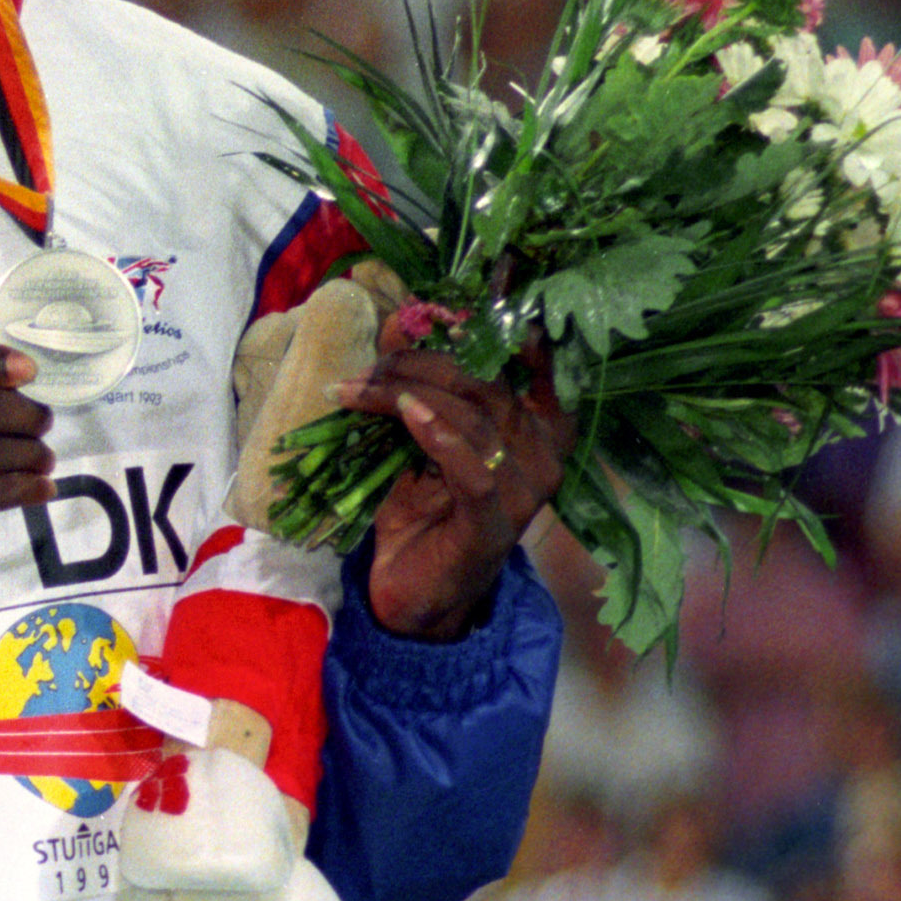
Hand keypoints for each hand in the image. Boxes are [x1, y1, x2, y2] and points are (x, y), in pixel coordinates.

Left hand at [347, 344, 568, 638]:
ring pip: (473, 419)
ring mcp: (522, 493)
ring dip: (407, 394)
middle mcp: (542, 458)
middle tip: (366, 366)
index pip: (537, 369)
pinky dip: (437, 436)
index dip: (505, 331)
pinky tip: (406, 414)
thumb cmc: (420, 515)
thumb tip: (397, 325)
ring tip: (358, 388)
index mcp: (536, 433)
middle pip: (487, 386)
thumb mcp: (419, 443)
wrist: (412, 596)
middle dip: (421, 364)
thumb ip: (418, 391)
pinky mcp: (493, 524)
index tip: (456, 305)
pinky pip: (472, 470)